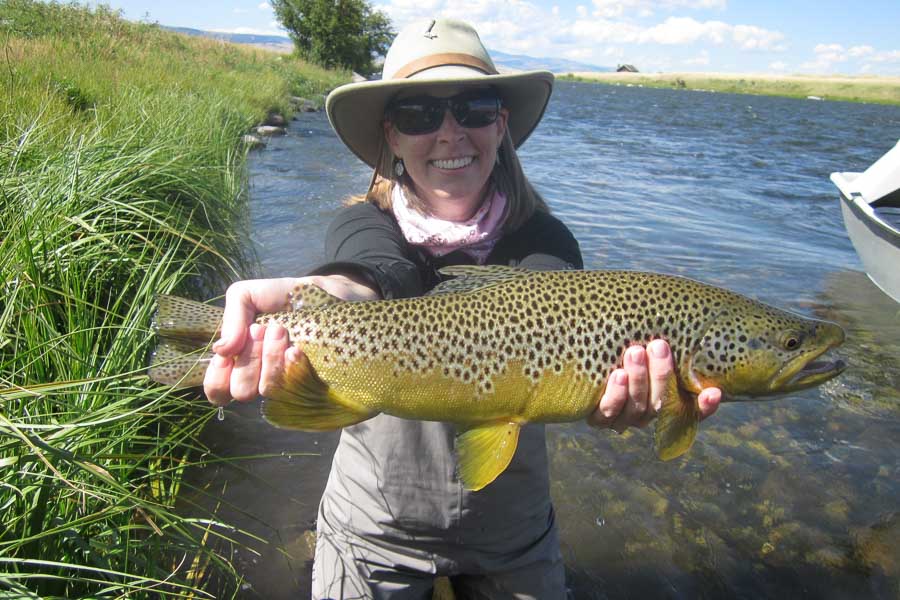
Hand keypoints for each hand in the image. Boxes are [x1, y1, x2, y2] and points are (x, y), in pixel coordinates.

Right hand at [203, 274, 378, 405]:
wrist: (335, 294)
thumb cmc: (290, 297)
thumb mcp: (252, 294)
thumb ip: (232, 317)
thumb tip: (221, 350)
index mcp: (243, 362)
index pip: (217, 390)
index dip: (220, 373)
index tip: (238, 344)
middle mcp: (263, 379)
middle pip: (241, 390)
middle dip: (251, 356)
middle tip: (270, 329)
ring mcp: (289, 385)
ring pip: (267, 390)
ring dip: (271, 357)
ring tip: (284, 332)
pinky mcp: (314, 389)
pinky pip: (295, 391)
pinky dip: (292, 366)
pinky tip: (299, 351)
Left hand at [587, 339, 720, 432]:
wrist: (577, 356)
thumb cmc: (618, 344)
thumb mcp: (640, 342)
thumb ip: (659, 339)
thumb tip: (676, 306)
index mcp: (662, 401)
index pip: (691, 410)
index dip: (705, 406)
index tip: (715, 392)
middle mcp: (646, 413)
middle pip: (661, 403)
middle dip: (661, 374)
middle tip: (658, 346)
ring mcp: (622, 418)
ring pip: (637, 406)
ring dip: (639, 379)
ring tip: (634, 352)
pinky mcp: (597, 418)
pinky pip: (608, 411)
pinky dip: (615, 394)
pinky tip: (618, 375)